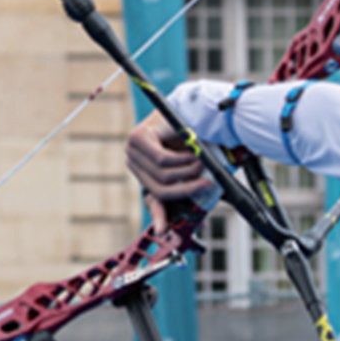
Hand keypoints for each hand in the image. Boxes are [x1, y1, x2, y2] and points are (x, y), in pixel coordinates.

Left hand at [126, 112, 213, 231]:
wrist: (195, 109)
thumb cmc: (195, 139)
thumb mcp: (191, 170)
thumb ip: (187, 192)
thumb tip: (190, 227)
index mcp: (145, 172)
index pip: (151, 198)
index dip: (159, 215)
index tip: (162, 231)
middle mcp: (135, 161)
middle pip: (160, 189)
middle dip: (187, 188)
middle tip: (207, 183)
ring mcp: (133, 150)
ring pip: (162, 175)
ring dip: (187, 171)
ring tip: (200, 161)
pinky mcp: (138, 138)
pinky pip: (161, 160)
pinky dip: (181, 159)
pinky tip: (193, 152)